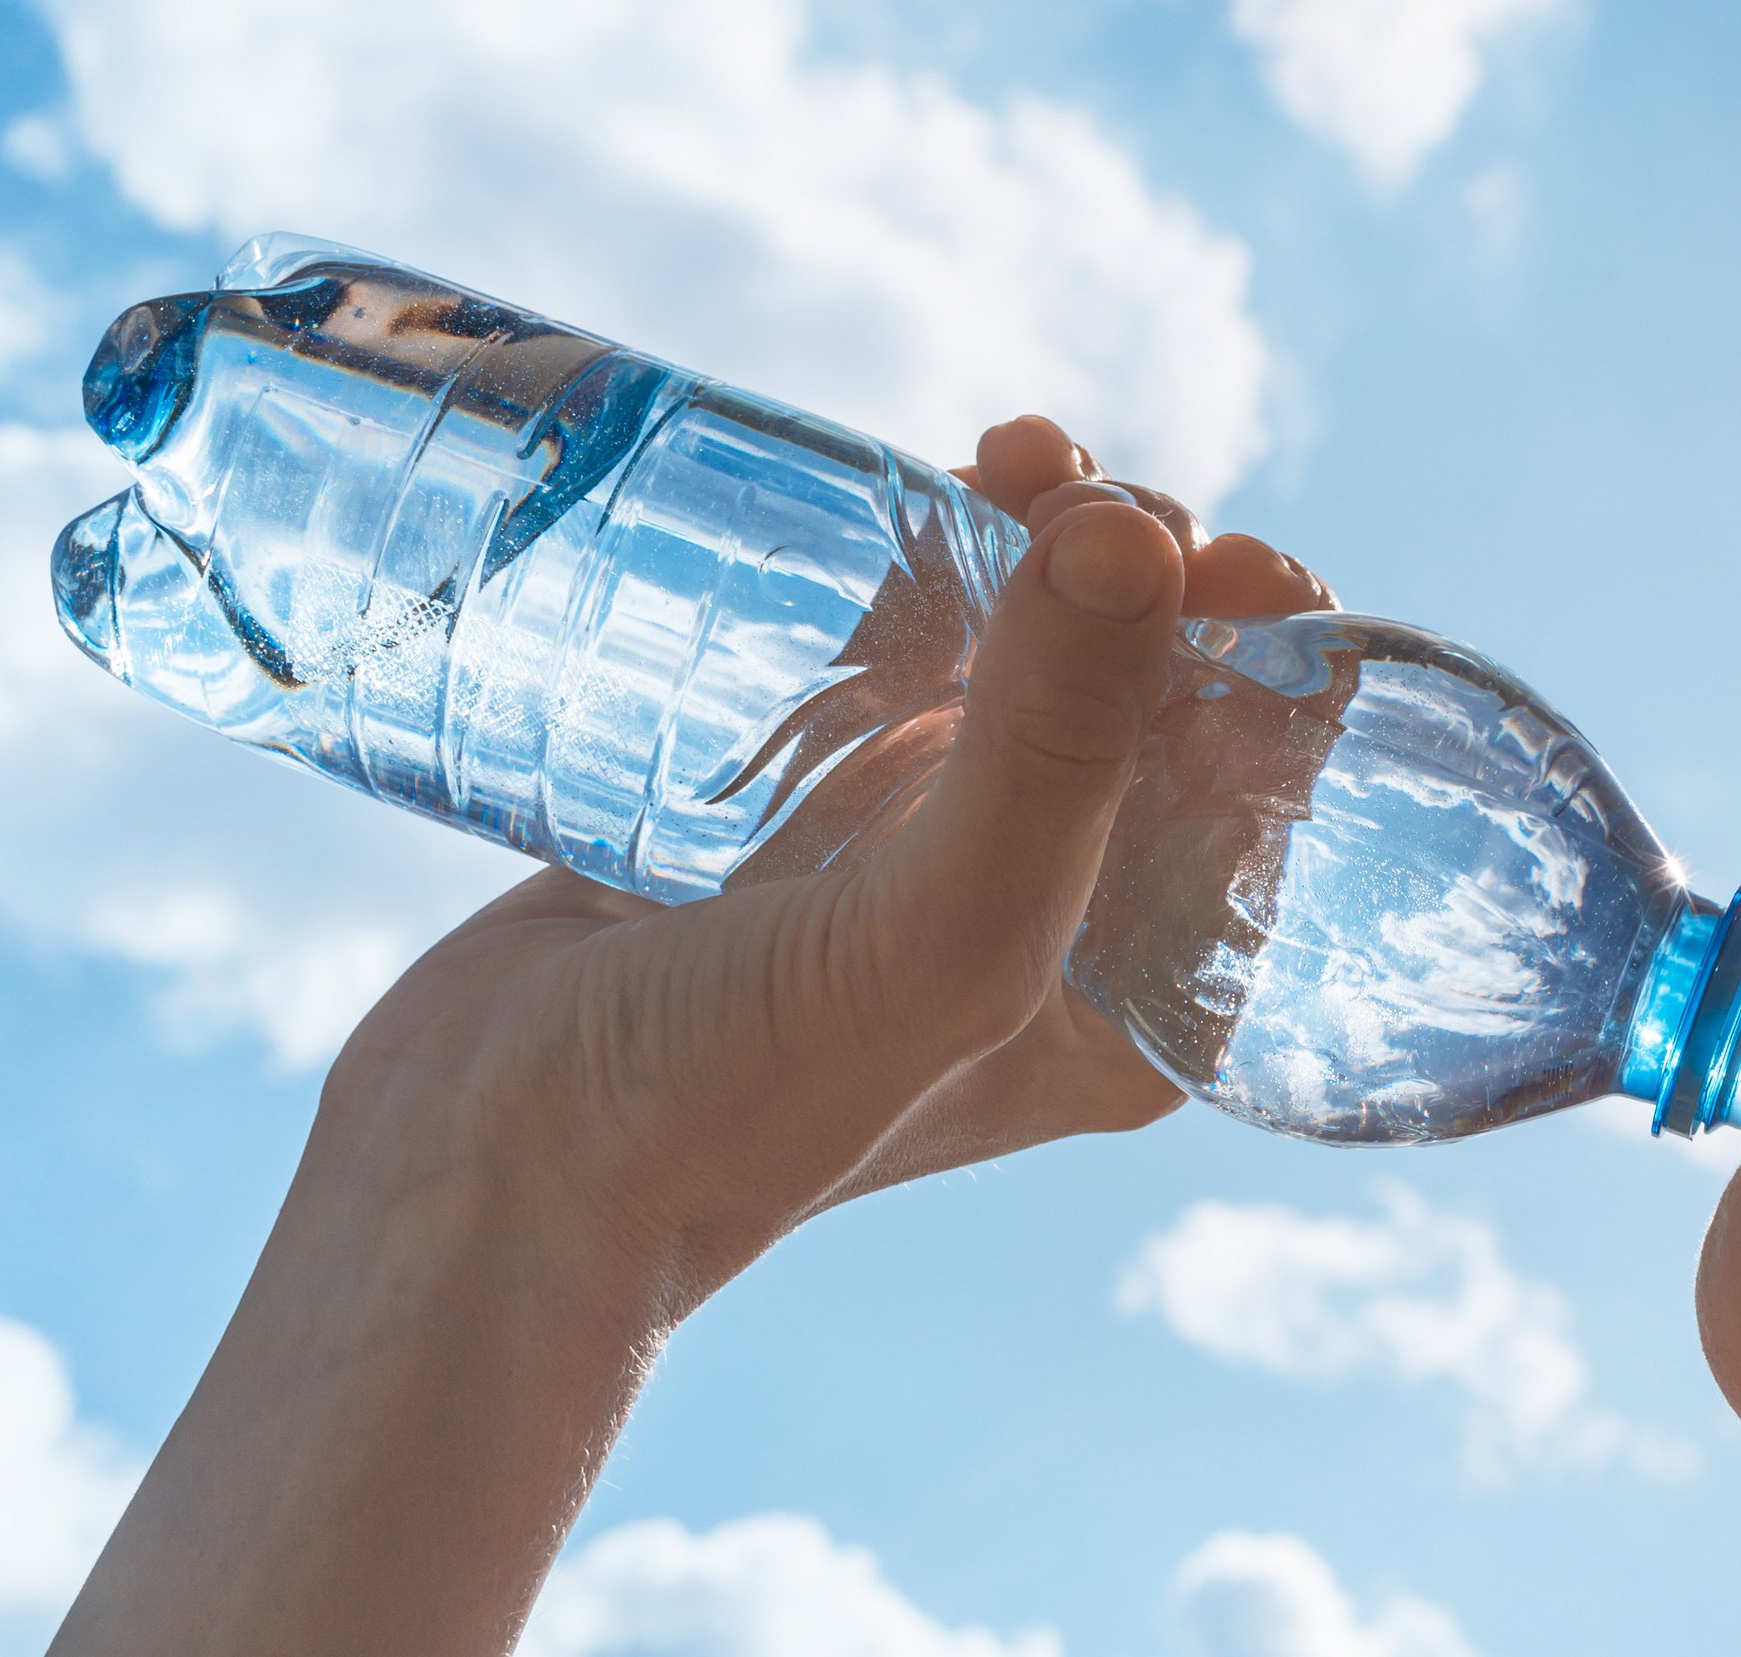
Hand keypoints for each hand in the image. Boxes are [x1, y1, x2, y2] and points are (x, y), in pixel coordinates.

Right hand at [50, 416, 1333, 1656]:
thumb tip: (1145, 528)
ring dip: (1029, 551)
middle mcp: (1032, 928)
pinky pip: (881, 669)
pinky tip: (904, 499)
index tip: (1215, 552)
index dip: (1263, 660)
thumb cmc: (727, 1106)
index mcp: (1126, 998)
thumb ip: (1052, 749)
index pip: (1254, 798)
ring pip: (1006, 668)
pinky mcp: (786, 817)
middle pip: (1136, 709)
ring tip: (1005, 457)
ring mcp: (902, 865)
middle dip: (1137, 578)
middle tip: (1077, 489)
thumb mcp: (940, 939)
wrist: (477, 1175)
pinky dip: (906, 576)